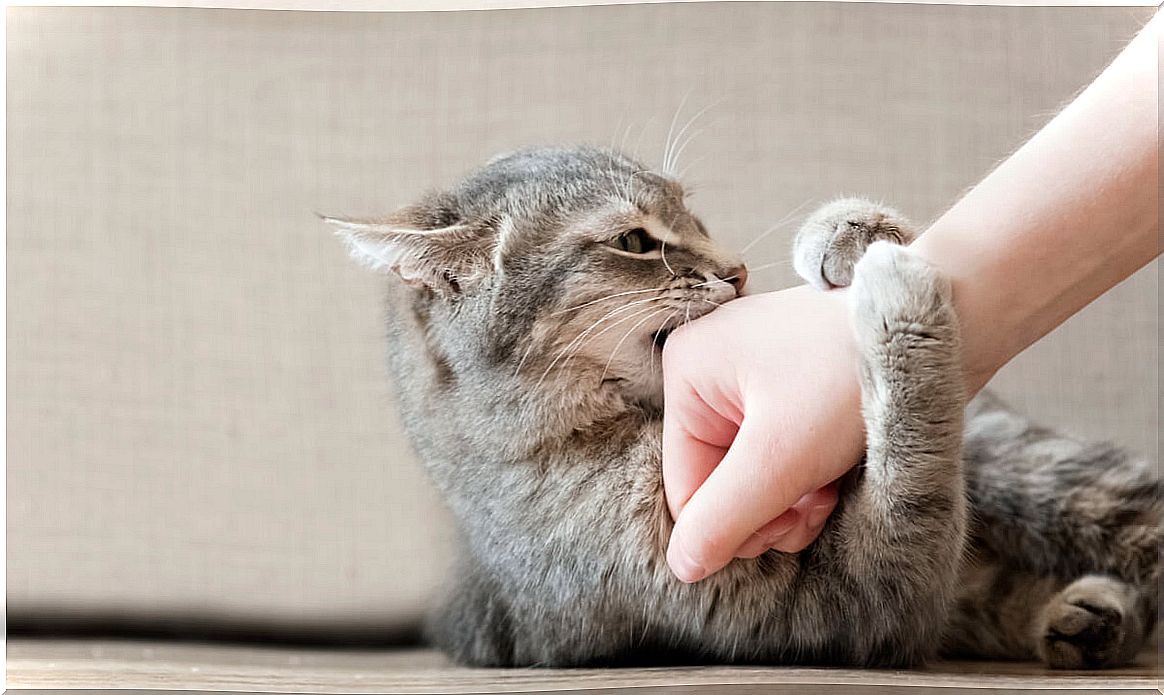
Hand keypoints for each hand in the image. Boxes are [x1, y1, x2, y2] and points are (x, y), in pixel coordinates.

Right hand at [661, 285, 865, 582]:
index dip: (735, 523)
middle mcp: (708, 371)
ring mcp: (748, 377)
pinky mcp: (786, 387)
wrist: (932, 329)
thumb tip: (682, 566)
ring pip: (751, 476)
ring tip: (831, 483)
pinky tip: (837, 469)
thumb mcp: (781, 457)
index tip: (792, 520)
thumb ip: (724, 518)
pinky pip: (777, 455)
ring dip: (793, 497)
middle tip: (816, 500)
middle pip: (719, 483)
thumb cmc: (853, 374)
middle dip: (769, 507)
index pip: (687, 489)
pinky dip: (808, 475)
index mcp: (686, 373)